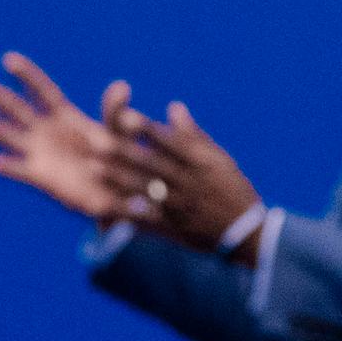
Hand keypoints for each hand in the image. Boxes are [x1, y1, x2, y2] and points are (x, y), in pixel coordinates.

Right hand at [0, 52, 137, 219]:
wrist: (113, 190)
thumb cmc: (116, 156)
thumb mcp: (118, 132)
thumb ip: (115, 112)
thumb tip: (122, 87)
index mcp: (63, 114)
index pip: (41, 90)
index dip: (26, 75)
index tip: (8, 59)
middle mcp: (46, 130)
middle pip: (17, 109)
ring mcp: (40, 152)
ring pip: (12, 137)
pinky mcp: (40, 176)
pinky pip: (21, 169)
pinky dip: (8, 166)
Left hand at [103, 97, 264, 254]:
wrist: (248, 234)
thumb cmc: (233, 189)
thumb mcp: (219, 159)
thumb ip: (193, 134)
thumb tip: (173, 107)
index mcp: (201, 161)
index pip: (170, 141)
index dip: (147, 129)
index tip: (125, 116)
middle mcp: (189, 181)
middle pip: (151, 164)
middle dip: (122, 152)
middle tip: (95, 140)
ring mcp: (181, 206)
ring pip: (145, 190)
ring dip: (118, 179)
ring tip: (93, 168)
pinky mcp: (175, 228)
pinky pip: (148, 221)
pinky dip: (128, 215)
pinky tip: (107, 208)